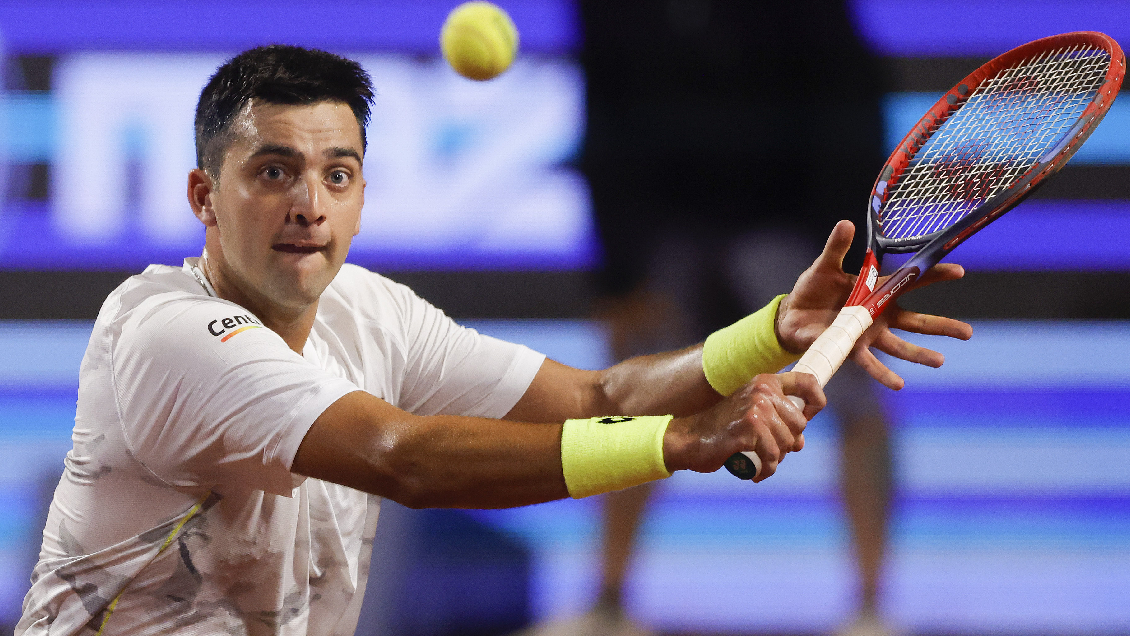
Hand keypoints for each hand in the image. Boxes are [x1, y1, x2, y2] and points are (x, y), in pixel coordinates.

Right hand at [663, 372, 824, 481]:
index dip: (817, 402)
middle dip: (788, 442)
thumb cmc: (723, 429)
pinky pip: (773, 456)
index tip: (808, 418)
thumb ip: (778, 420)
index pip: (807, 382)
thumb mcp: (752, 413)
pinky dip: (767, 469)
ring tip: (760, 460)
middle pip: (800, 423)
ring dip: (776, 458)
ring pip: (788, 443)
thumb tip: (801, 442)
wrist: (690, 439)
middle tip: (769, 449)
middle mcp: (762, 390)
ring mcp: (755, 409)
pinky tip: (757, 473)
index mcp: (765, 382)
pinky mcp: (749, 429)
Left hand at [775, 220, 972, 389]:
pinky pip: (870, 363)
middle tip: (968, 333)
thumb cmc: (811, 290)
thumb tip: (846, 223)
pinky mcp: (850, 348)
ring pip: (899, 346)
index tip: (959, 271)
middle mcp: (877, 316)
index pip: (910, 282)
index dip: (933, 275)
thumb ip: (837, 248)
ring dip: (919, 354)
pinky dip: (883, 374)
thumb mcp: (824, 266)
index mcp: (875, 291)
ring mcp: (866, 334)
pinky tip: (900, 384)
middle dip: (942, 326)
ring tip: (941, 361)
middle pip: (916, 321)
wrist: (790, 316)